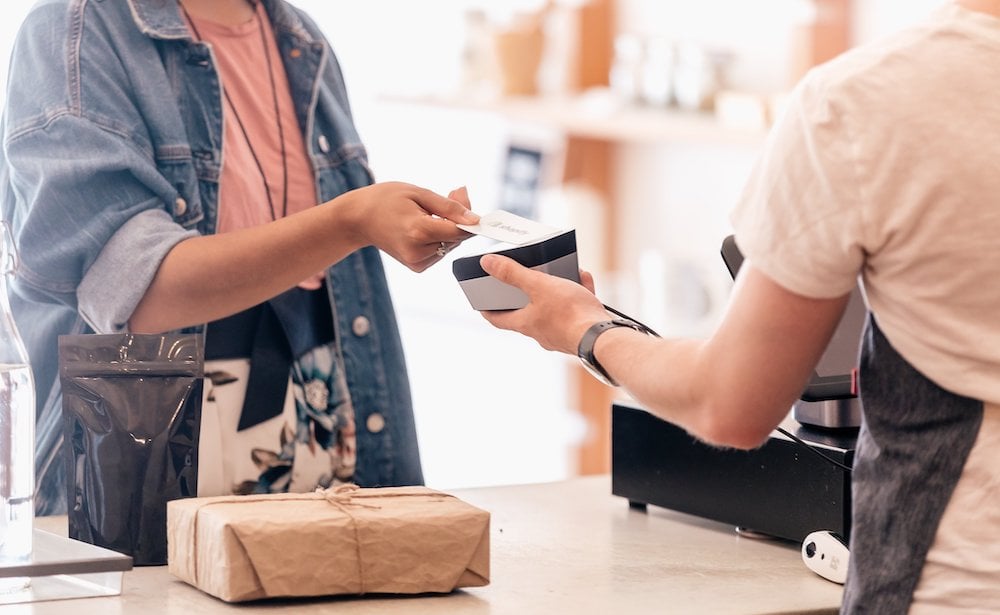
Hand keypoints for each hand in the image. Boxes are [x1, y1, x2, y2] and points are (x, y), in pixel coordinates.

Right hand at [343, 182, 478, 271]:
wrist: (358, 219)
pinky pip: (440, 252)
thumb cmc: (386, 200)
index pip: (459, 230)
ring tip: (432, 210)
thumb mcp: (418, 193)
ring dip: (449, 229)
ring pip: (450, 246)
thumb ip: (449, 206)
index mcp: (418, 231)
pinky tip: (426, 226)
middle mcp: (418, 251)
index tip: (473, 207)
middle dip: (459, 219)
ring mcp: (416, 262)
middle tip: (452, 195)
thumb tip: (475, 217)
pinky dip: (440, 239)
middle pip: (456, 238)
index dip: (470, 219)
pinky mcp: (417, 266)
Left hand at [479, 254, 605, 354]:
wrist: (603, 336)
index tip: (481, 302)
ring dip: (556, 290)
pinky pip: (575, 310)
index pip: (497, 319)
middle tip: (525, 278)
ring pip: (553, 308)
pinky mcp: (580, 331)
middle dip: (527, 293)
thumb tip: (487, 263)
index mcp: (526, 324)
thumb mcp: (539, 286)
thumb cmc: (570, 314)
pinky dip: (577, 294)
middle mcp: (541, 332)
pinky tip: (583, 280)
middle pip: (527, 312)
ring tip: (561, 273)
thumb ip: (513, 274)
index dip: (487, 309)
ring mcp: (561, 334)